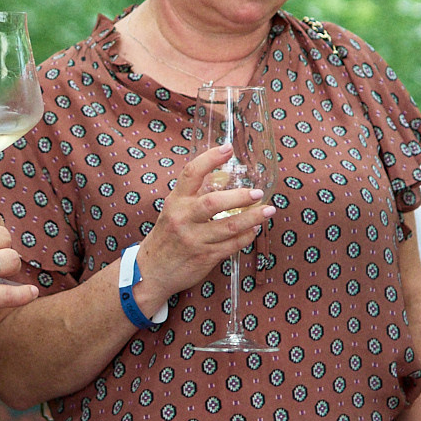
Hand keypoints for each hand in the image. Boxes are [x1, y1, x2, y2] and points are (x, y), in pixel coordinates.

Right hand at [135, 145, 269, 303]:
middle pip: (214, 202)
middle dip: (239, 196)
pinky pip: (232, 245)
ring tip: (268, 210)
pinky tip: (254, 230)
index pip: (191, 173)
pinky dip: (247, 236)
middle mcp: (183, 218)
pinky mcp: (205, 257)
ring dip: (252, 218)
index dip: (210, 159)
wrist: (151, 271)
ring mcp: (194, 239)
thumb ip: (194, 195)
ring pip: (229, 226)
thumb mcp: (173, 210)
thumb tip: (224, 177)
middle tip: (257, 192)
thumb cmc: (167, 236)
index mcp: (175, 201)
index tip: (228, 149)